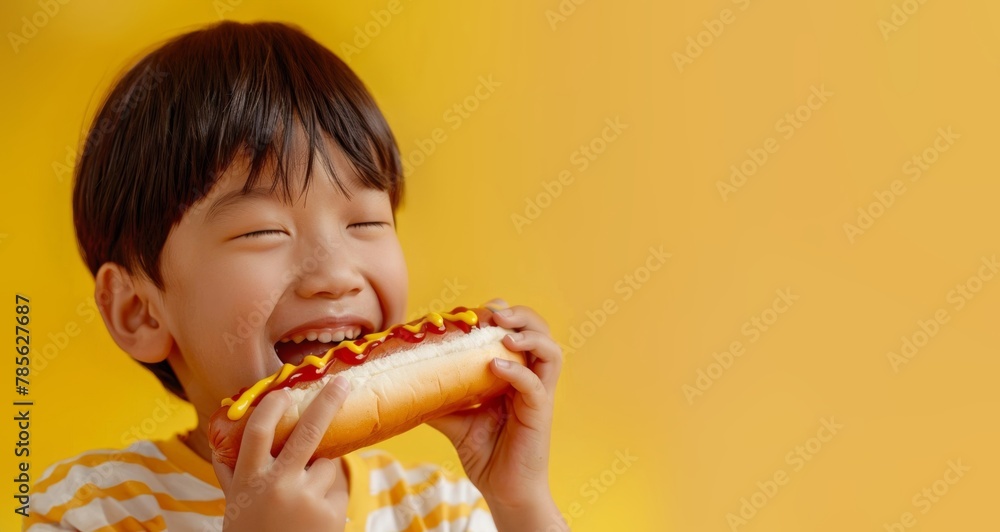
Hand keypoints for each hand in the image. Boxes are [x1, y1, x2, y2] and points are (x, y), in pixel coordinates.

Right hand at [211, 376, 351, 531]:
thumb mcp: (234, 505)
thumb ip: (231, 473)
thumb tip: (220, 441)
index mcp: (249, 481)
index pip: (258, 432)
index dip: (272, 406)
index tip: (284, 390)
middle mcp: (277, 486)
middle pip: (308, 432)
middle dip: (328, 402)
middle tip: (343, 382)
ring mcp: (307, 499)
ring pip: (327, 464)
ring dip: (321, 472)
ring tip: (304, 500)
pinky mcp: (331, 512)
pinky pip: (338, 488)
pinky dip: (330, 495)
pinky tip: (315, 516)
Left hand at [427, 299, 563, 512]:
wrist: (504, 491)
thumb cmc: (487, 454)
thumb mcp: (456, 422)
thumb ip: (439, 401)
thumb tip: (405, 386)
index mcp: (514, 374)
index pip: (518, 332)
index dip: (505, 314)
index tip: (478, 309)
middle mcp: (530, 379)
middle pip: (541, 332)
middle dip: (521, 315)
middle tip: (495, 313)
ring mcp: (537, 395)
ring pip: (551, 351)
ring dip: (529, 335)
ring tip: (504, 333)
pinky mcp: (539, 413)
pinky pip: (535, 384)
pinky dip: (517, 371)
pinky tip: (496, 366)